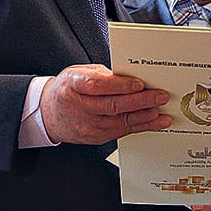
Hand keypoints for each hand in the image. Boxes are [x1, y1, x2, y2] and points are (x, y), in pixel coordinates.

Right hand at [40, 64, 170, 144]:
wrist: (50, 114)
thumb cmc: (68, 89)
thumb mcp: (79, 72)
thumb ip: (103, 74)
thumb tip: (130, 76)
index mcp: (74, 85)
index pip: (97, 85)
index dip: (119, 85)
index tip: (139, 83)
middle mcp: (80, 106)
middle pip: (113, 105)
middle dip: (140, 101)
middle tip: (160, 96)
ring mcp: (88, 125)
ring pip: (120, 121)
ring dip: (144, 116)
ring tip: (161, 111)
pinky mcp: (97, 137)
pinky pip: (122, 132)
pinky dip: (141, 126)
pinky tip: (155, 122)